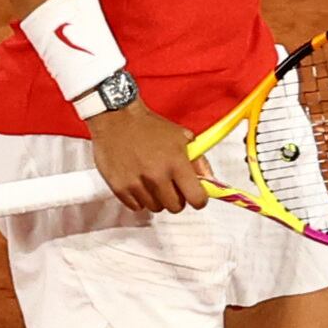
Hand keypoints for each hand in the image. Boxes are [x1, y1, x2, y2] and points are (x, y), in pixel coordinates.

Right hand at [87, 100, 205, 212]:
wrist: (117, 119)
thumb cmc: (150, 127)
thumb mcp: (181, 137)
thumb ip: (198, 161)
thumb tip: (210, 181)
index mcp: (176, 163)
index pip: (196, 198)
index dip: (199, 199)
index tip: (195, 196)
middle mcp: (157, 176)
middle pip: (175, 207)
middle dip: (177, 199)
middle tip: (171, 186)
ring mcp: (137, 183)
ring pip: (156, 208)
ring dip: (157, 198)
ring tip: (152, 181)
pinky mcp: (119, 188)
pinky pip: (136, 207)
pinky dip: (139, 199)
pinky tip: (138, 183)